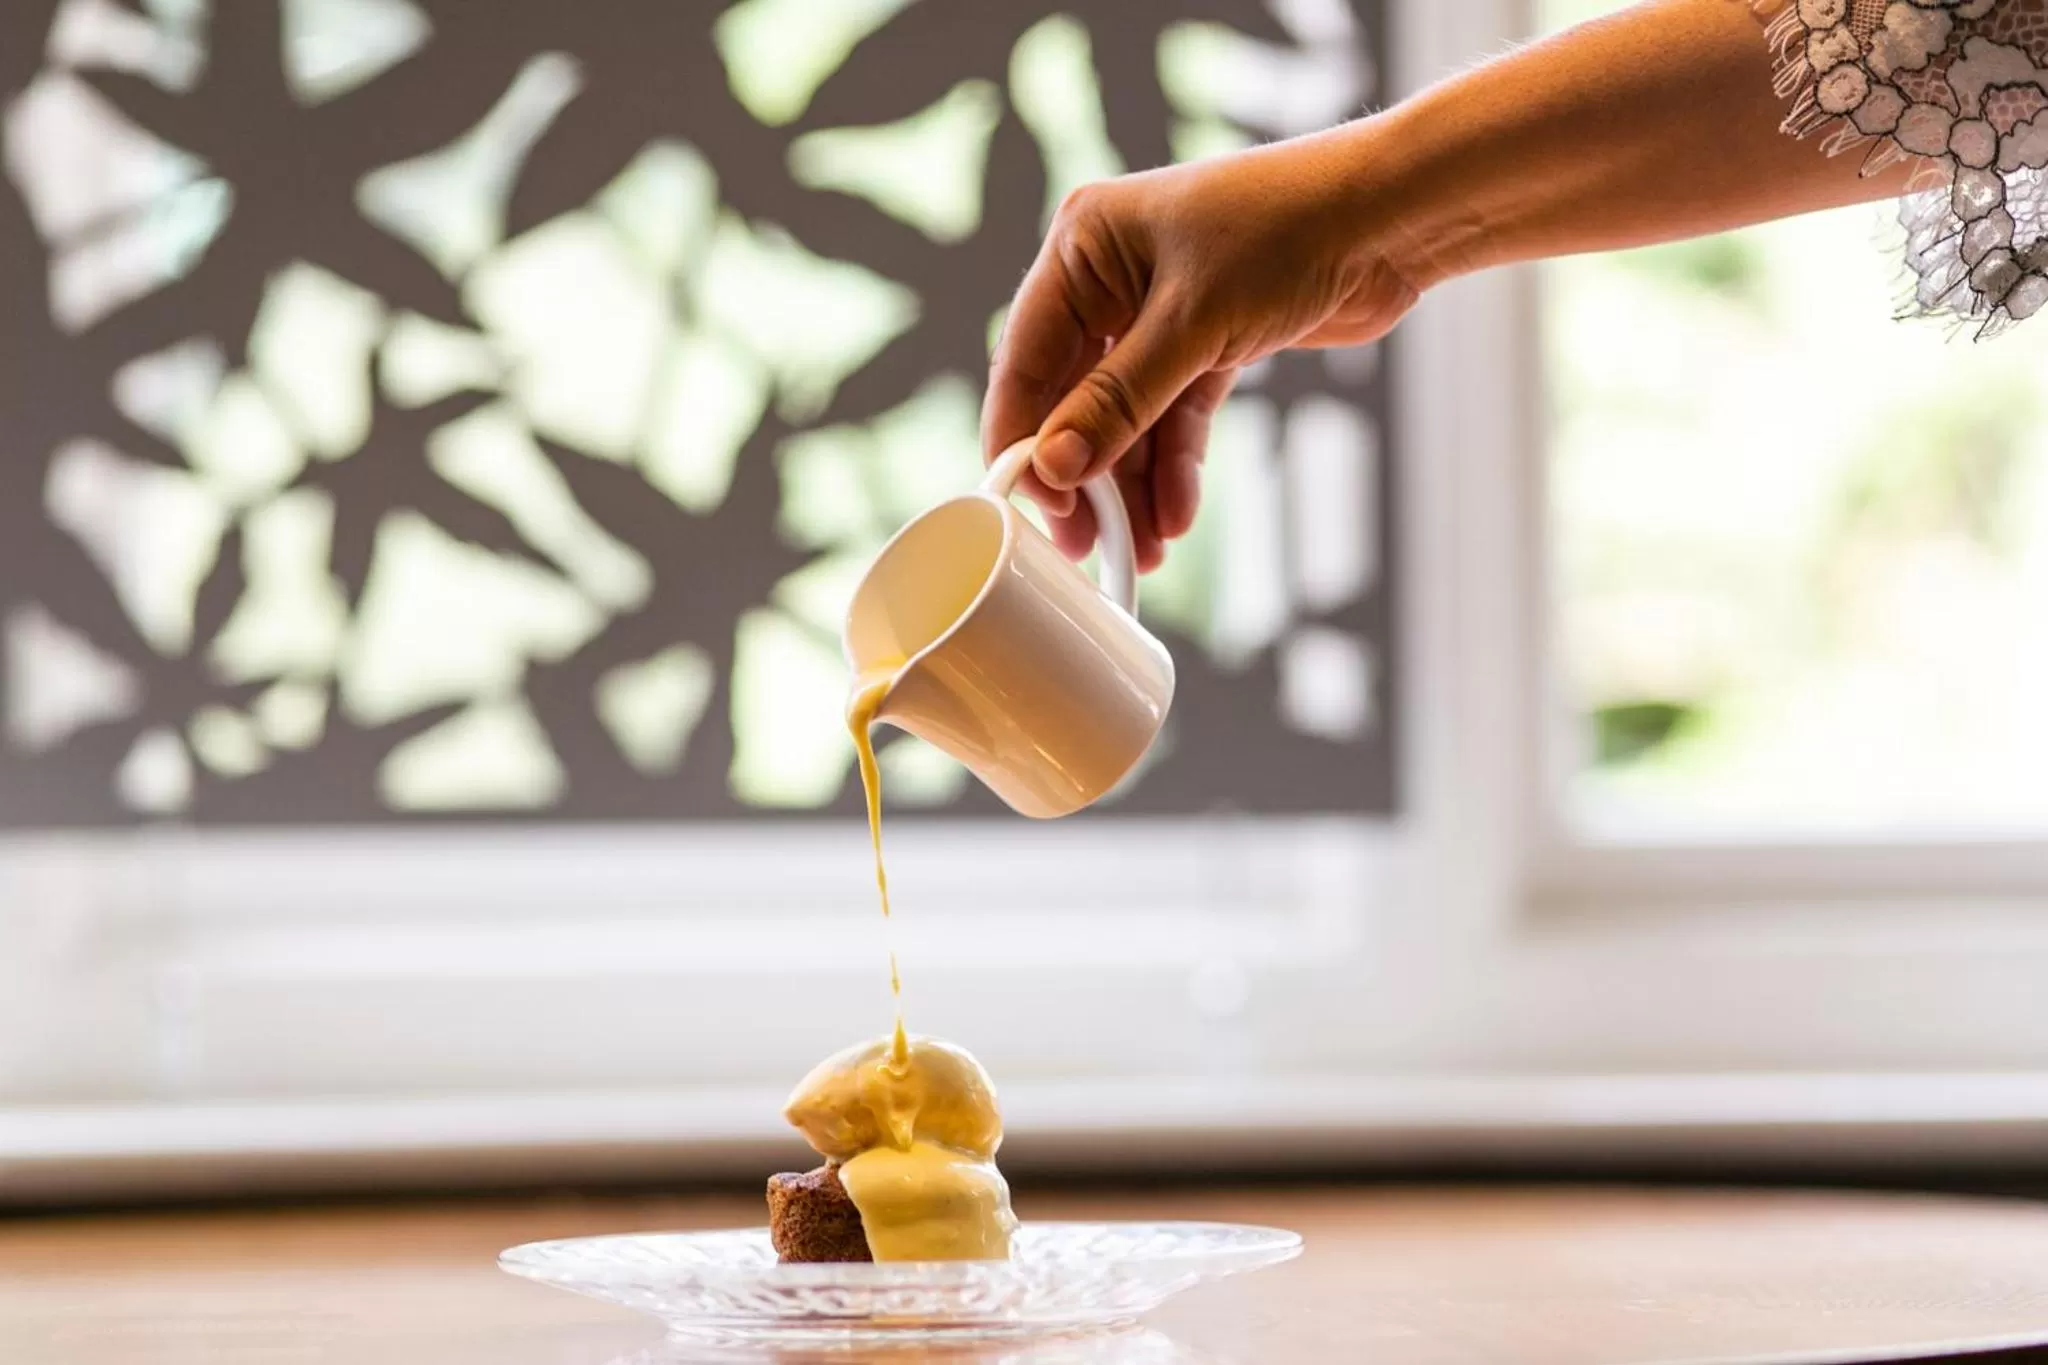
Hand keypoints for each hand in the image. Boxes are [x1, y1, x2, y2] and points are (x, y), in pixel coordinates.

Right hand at [981, 120, 1423, 568]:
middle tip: (1085, 544)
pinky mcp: (1208, 341)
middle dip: (1085, 474)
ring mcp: (1158, 311)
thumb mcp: (1192, 324)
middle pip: (1073, 396)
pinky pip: (1174, 415)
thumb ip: (1119, 401)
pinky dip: (1175, 462)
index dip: (1024, 438)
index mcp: (1083, 245)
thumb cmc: (1289, 230)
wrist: (1392, 218)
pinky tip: (1176, 512)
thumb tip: (1054, 468)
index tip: (1033, 506)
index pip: (1027, 359)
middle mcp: (1110, 276)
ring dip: (1133, 483)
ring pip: (1127, 416)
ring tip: (1142, 549)